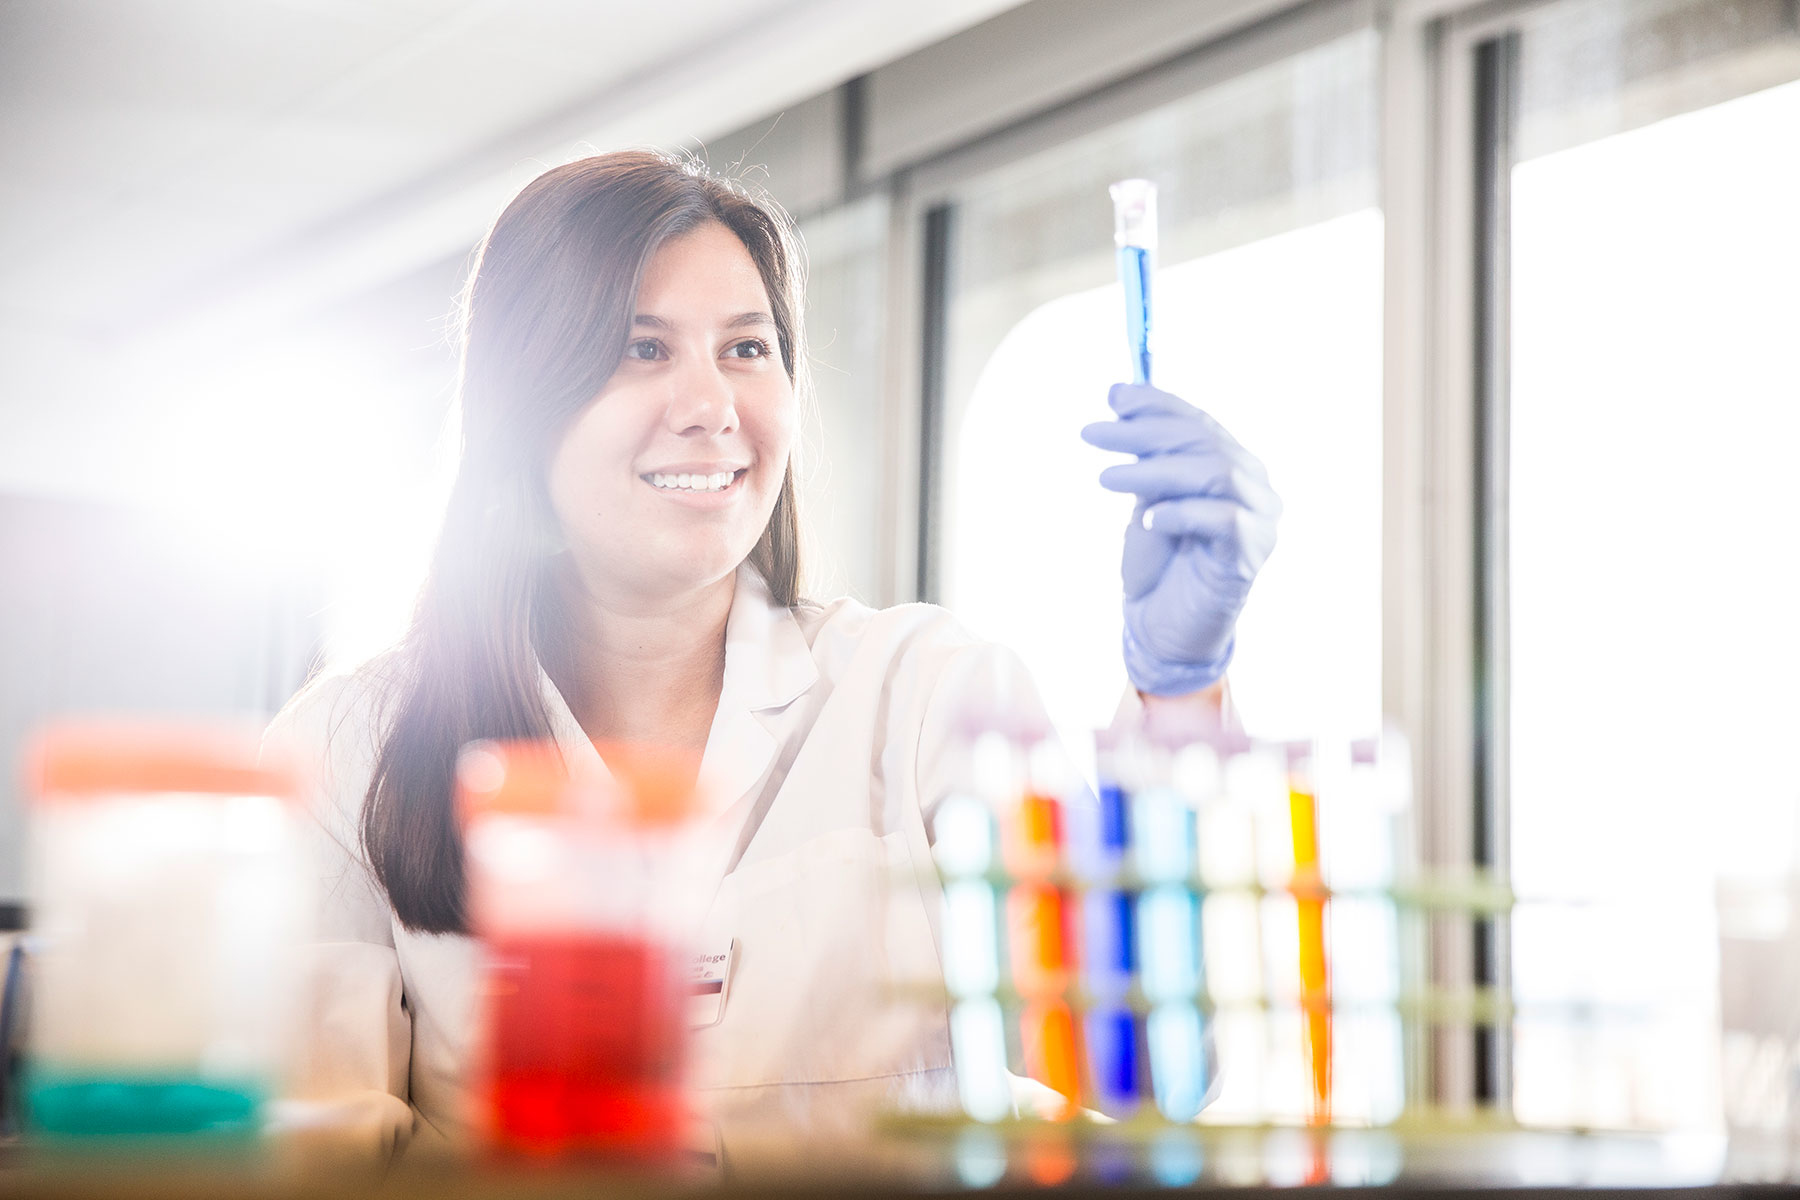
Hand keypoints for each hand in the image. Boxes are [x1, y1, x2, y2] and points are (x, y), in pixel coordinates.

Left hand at [1080, 383, 1280, 695]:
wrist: (1161, 626)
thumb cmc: (1157, 562)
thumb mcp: (1146, 495)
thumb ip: (1146, 452)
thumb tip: (1120, 393)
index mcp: (1234, 466)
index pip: (1199, 423)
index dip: (1159, 405)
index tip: (1114, 397)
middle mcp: (1256, 487)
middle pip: (1204, 443)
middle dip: (1144, 434)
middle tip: (1093, 434)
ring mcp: (1260, 521)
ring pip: (1213, 474)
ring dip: (1153, 471)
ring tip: (1105, 478)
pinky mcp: (1251, 555)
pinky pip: (1223, 520)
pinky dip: (1181, 513)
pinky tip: (1147, 520)